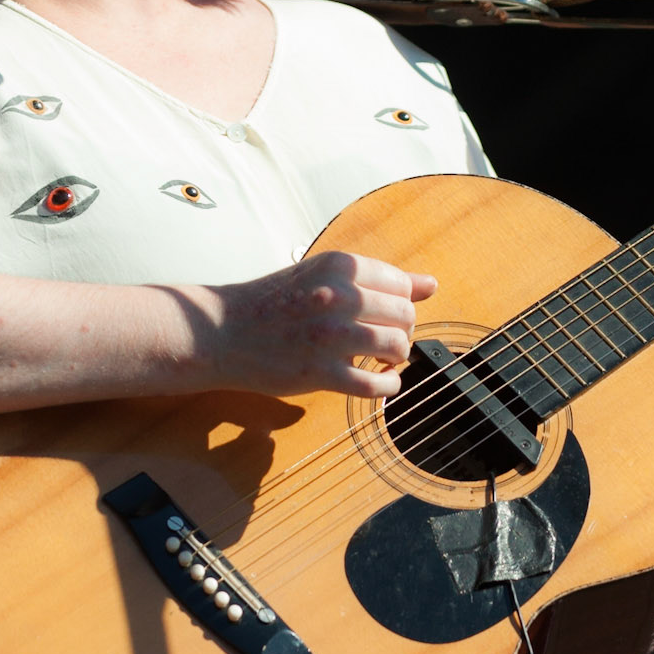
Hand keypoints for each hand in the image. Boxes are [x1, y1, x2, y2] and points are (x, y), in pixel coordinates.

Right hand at [212, 251, 436, 399]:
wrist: (221, 330)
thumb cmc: (272, 302)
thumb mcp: (323, 276)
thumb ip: (378, 279)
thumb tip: (432, 285)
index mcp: (340, 266)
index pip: (401, 285)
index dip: (399, 304)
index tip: (384, 315)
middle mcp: (338, 296)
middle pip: (405, 316)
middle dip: (401, 331)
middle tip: (381, 339)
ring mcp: (330, 336)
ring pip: (396, 347)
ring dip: (395, 358)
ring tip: (380, 359)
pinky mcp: (320, 372)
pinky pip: (375, 385)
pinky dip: (386, 387)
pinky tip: (378, 381)